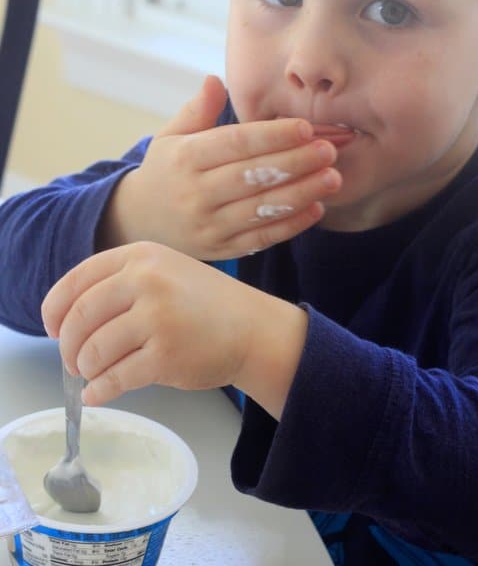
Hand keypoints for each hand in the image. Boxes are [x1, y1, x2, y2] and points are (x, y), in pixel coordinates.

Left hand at [41, 242, 307, 417]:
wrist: (253, 328)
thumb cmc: (206, 304)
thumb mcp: (165, 272)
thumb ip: (121, 284)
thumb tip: (67, 320)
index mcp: (141, 256)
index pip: (78, 280)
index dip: (55, 308)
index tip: (51, 328)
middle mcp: (147, 281)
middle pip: (80, 317)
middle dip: (67, 345)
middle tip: (71, 360)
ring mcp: (157, 318)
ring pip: (94, 351)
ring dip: (85, 369)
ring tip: (92, 374)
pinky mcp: (166, 355)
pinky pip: (115, 378)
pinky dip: (100, 390)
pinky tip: (98, 394)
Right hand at [99, 75, 340, 259]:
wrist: (140, 220)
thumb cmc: (165, 171)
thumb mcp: (170, 136)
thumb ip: (197, 110)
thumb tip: (215, 80)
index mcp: (184, 158)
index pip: (234, 144)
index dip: (272, 136)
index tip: (306, 128)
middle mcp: (195, 193)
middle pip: (252, 176)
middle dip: (295, 163)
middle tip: (330, 150)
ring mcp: (207, 226)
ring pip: (260, 210)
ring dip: (300, 194)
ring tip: (332, 178)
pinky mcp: (219, 249)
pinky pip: (260, 239)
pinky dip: (290, 226)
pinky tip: (316, 208)